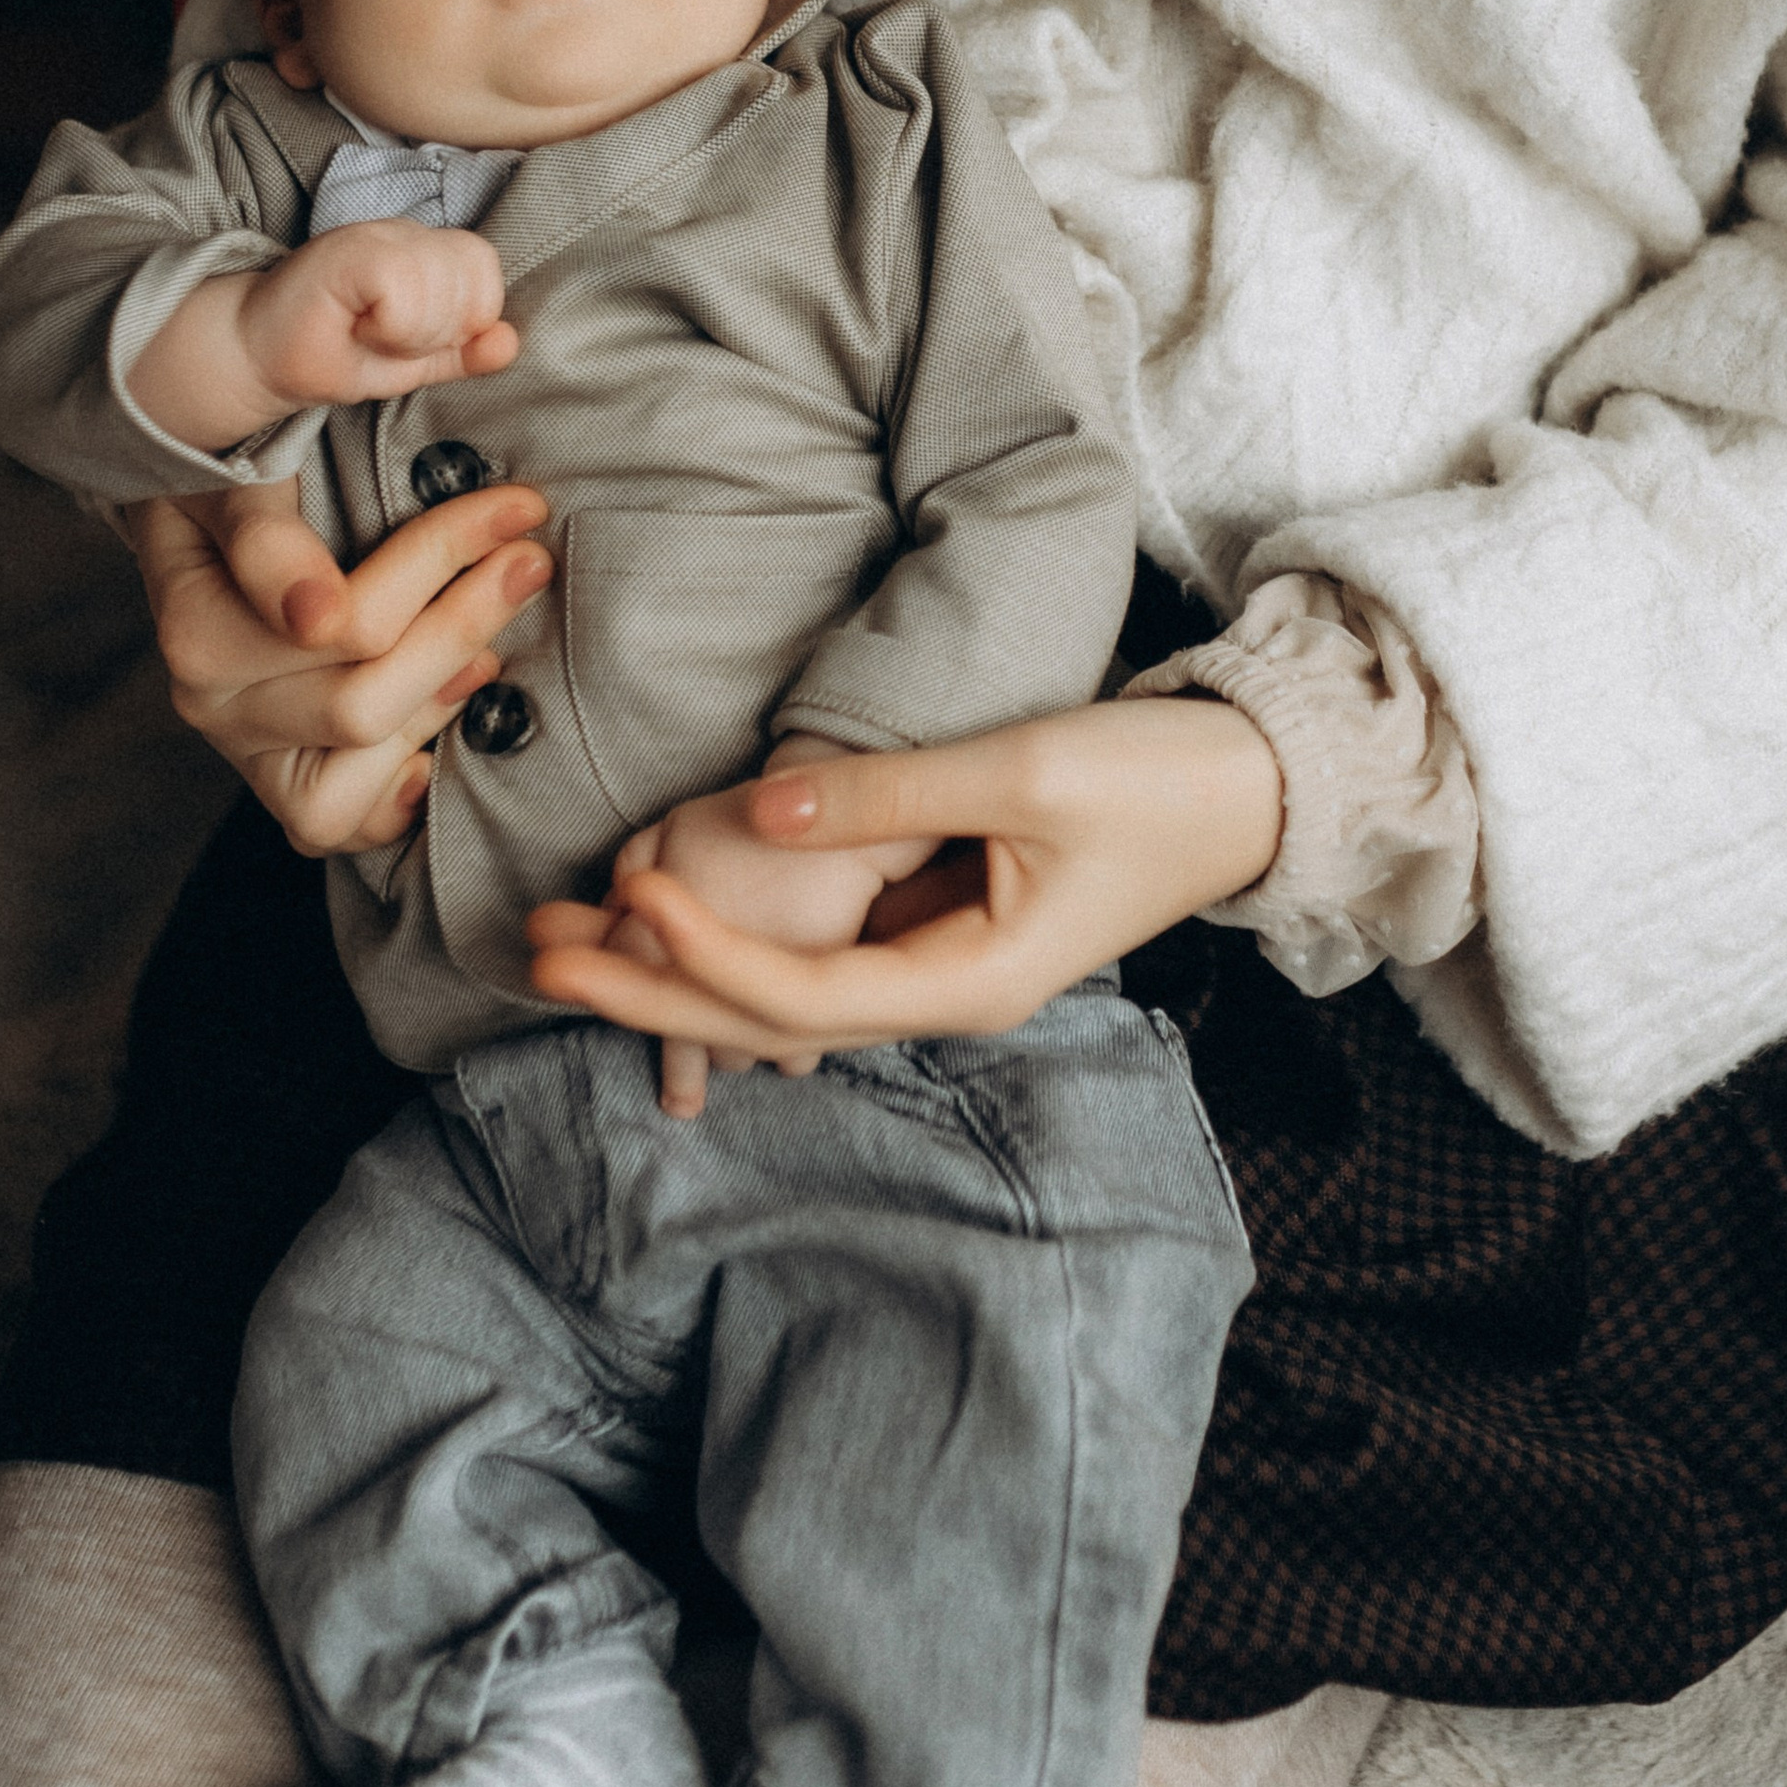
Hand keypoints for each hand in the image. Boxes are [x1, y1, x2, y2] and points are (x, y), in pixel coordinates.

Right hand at [126, 473, 551, 857]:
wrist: (200, 513)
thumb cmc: (229, 481)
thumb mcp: (238, 474)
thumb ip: (267, 534)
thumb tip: (320, 618)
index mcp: (196, 629)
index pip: (342, 617)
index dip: (443, 557)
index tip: (518, 509)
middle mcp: (213, 703)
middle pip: (362, 703)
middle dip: (463, 625)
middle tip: (530, 561)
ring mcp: (248, 752)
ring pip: (359, 770)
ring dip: (438, 706)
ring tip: (490, 650)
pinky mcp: (282, 784)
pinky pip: (347, 823)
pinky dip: (401, 792)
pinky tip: (438, 739)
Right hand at [128, 226, 515, 452]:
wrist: (258, 358)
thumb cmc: (332, 354)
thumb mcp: (412, 363)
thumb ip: (462, 352)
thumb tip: (511, 343)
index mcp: (426, 250)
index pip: (485, 267)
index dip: (465, 315)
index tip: (415, 336)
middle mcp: (404, 231)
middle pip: (473, 270)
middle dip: (440, 326)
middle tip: (389, 336)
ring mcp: (374, 234)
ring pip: (441, 278)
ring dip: (412, 329)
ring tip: (371, 331)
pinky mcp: (347, 250)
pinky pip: (403, 284)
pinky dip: (391, 322)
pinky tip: (360, 326)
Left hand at [528, 699, 1281, 1061]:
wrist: (1250, 787)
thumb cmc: (1154, 778)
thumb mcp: (1024, 770)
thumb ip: (889, 793)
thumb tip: (757, 808)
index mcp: (968, 979)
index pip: (802, 992)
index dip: (706, 954)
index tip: (627, 902)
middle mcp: (942, 989)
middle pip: (769, 1017)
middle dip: (650, 988)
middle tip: (537, 954)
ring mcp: (937, 961)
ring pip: (782, 988)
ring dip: (675, 963)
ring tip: (568, 932)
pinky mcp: (936, 920)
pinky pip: (814, 949)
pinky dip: (735, 936)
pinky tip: (665, 911)